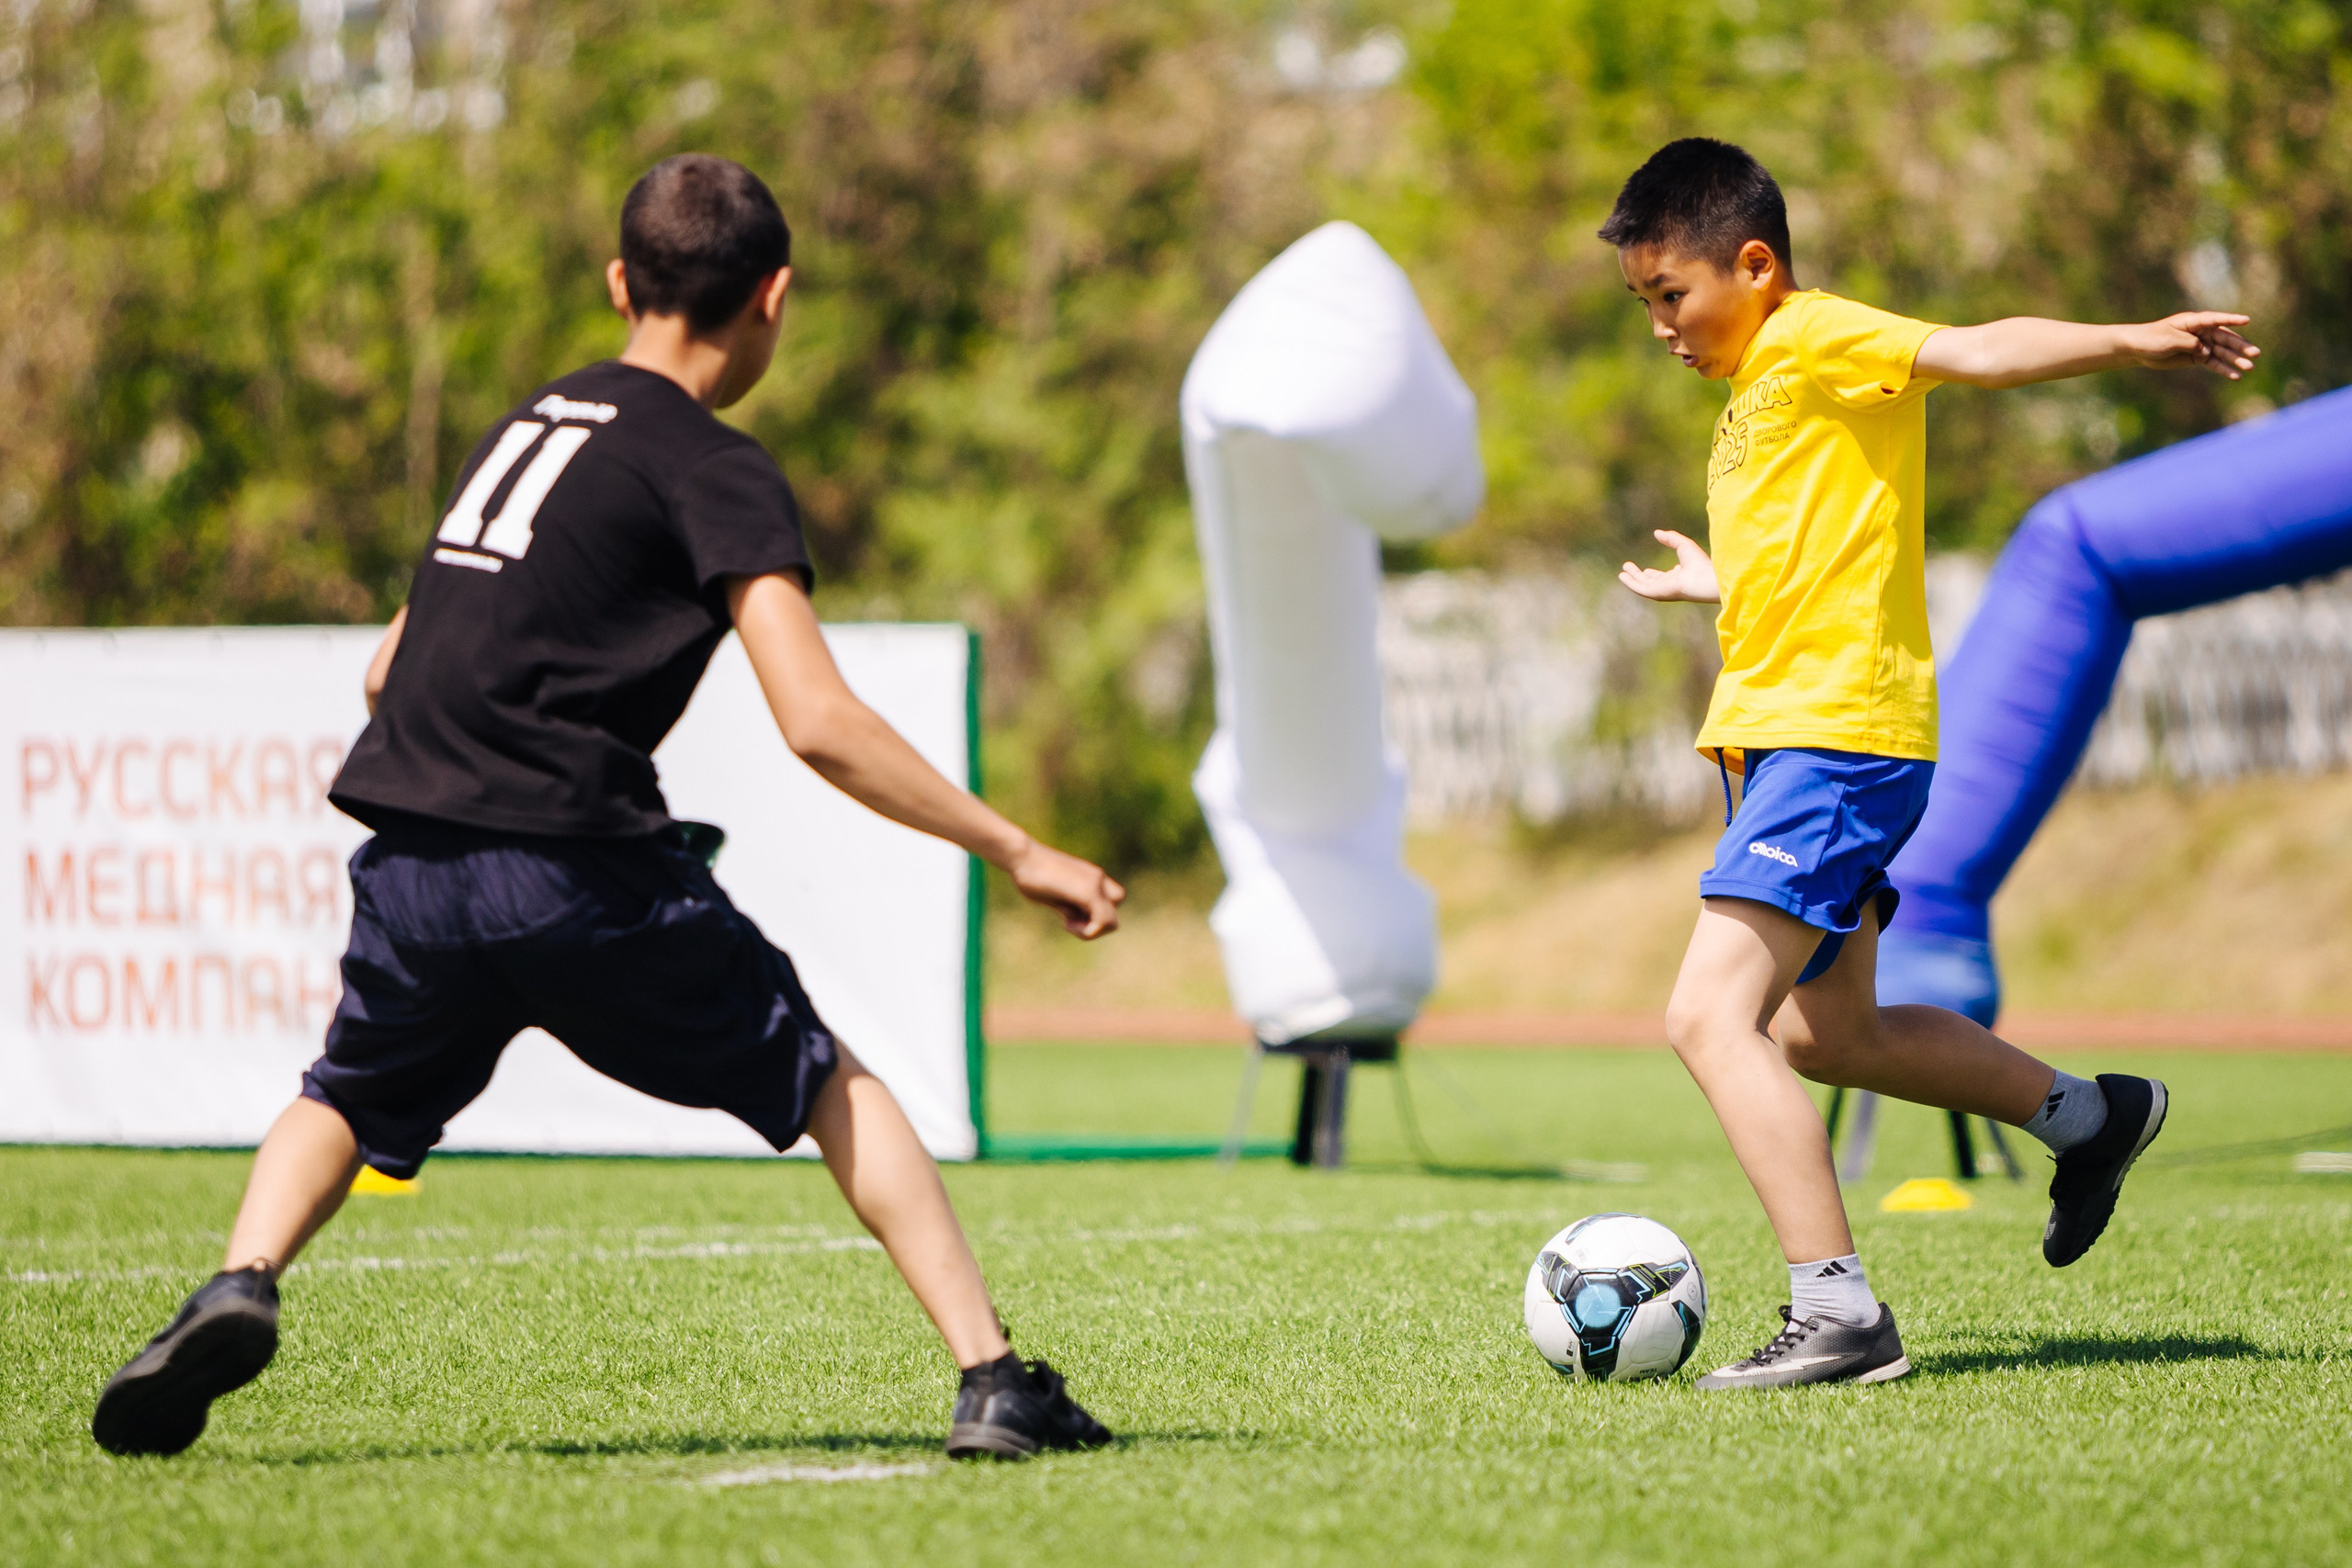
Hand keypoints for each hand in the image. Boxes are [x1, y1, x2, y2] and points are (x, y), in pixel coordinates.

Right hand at [1006, 840, 1125, 938]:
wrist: (1022, 856)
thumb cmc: (1031, 874)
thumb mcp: (1055, 895)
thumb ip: (1070, 906)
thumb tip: (1077, 919)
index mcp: (1091, 879)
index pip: (1111, 904)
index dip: (1095, 918)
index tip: (1069, 915)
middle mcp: (1098, 879)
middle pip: (1113, 915)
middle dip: (1094, 928)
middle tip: (1069, 922)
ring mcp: (1095, 884)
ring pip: (1112, 921)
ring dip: (1091, 931)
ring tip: (1067, 922)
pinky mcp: (1088, 891)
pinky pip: (1102, 921)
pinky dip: (1087, 931)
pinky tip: (1066, 922)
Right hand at [1618, 530, 1719, 603]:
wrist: (1703, 579)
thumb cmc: (1698, 563)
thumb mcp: (1683, 544)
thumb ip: (1671, 538)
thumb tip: (1657, 533)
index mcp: (1679, 577)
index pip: (1665, 577)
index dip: (1656, 575)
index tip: (1647, 571)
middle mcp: (1670, 585)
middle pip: (1651, 581)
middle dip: (1639, 575)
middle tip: (1629, 567)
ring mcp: (1662, 590)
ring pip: (1643, 585)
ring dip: (1632, 578)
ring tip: (1622, 571)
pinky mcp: (1656, 593)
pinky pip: (1640, 588)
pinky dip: (1630, 583)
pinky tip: (1622, 576)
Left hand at [2118, 312, 2260, 378]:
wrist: (2139, 349)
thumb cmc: (2152, 339)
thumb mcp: (2170, 340)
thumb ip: (2190, 343)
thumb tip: (2207, 351)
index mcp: (2194, 322)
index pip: (2216, 320)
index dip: (2231, 320)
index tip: (2247, 320)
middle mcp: (2201, 332)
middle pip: (2225, 338)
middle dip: (2240, 346)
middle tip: (2256, 353)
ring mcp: (2201, 344)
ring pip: (2222, 352)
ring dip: (2236, 360)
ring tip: (2250, 368)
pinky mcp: (2197, 357)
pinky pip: (2213, 363)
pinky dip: (2223, 369)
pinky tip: (2235, 376)